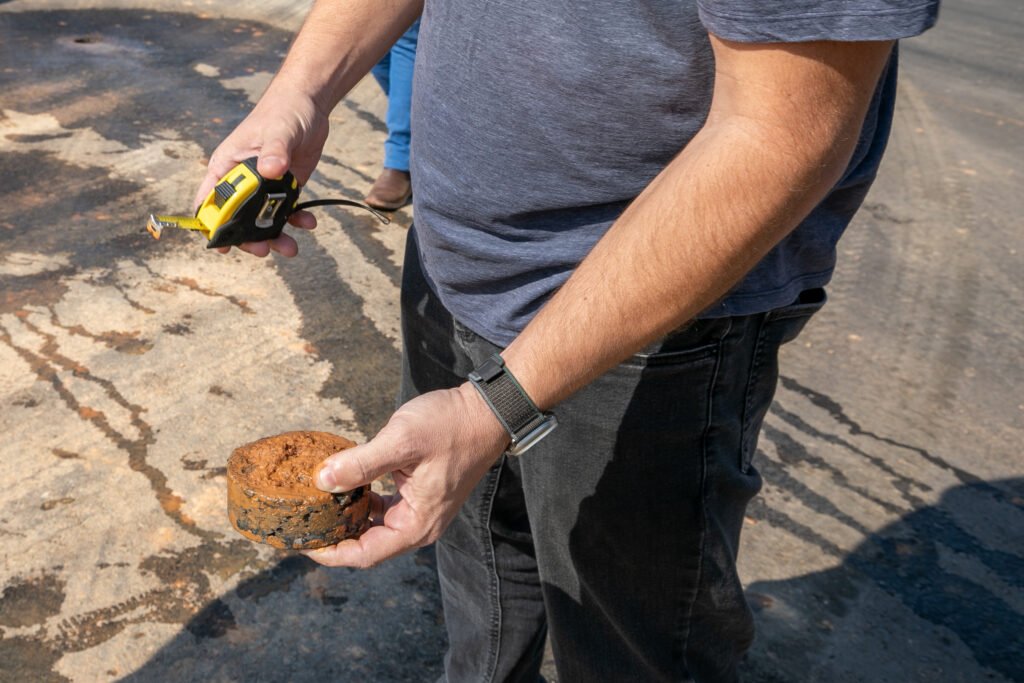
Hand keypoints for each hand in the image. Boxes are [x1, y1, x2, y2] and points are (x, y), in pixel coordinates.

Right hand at [194, 80, 330, 257]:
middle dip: (249, 237)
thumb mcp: (279, 130)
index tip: (221, 245)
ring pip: (263, 219)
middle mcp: (242, 179)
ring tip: (291, 248)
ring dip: (275, 236)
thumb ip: (273, 151)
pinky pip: (286, 211)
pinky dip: (296, 221)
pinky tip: (309, 223)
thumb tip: (270, 170)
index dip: (211, 225)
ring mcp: (264, 185)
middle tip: (264, 250)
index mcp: (227, 165)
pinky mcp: (284, 187)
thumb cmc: (283, 111)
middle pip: (237, 218)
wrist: (308, 104)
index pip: (210, 200)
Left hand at [304, 383, 509, 567]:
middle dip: (335, 535)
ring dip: (348, 517)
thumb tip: (321, 480)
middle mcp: (420, 525)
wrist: (486, 411)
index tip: (302, 540)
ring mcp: (422, 510)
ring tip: (317, 502)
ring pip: (375, 526)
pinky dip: (363, 500)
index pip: (365, 554)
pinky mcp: (421, 494)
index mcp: (417, 524)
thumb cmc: (451, 426)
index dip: (330, 553)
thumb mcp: (402, 441)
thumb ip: (360, 463)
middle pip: (368, 544)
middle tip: (302, 520)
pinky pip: (385, 508)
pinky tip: (346, 482)